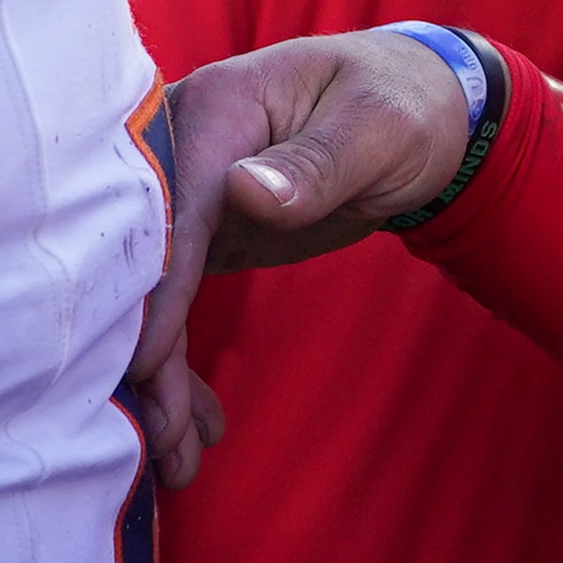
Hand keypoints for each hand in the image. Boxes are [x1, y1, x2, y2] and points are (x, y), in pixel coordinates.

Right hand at [122, 33, 490, 423]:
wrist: (417, 106)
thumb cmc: (400, 103)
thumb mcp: (377, 128)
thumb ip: (316, 163)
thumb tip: (246, 190)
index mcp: (217, 110)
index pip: (173, 206)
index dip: (159, 286)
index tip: (145, 361)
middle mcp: (182, 150)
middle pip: (148, 259)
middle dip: (149, 353)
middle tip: (162, 440)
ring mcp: (189, 196)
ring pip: (157, 293)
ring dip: (163, 378)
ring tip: (177, 459)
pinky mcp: (207, 234)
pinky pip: (179, 304)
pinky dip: (184, 362)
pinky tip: (196, 424)